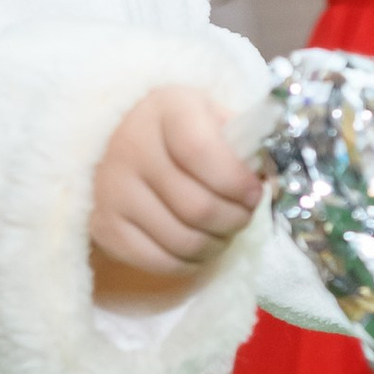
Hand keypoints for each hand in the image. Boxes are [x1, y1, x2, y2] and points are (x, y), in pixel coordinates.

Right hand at [90, 87, 262, 302]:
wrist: (115, 138)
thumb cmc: (177, 127)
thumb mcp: (209, 114)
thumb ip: (240, 140)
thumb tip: (268, 179)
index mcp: (165, 110)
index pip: (202, 153)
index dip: (236, 182)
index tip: (253, 191)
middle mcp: (130, 148)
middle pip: (198, 207)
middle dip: (235, 219)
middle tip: (242, 215)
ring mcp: (112, 192)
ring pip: (183, 241)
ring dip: (216, 244)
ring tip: (223, 231)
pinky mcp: (104, 228)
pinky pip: (159, 262)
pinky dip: (189, 262)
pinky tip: (197, 245)